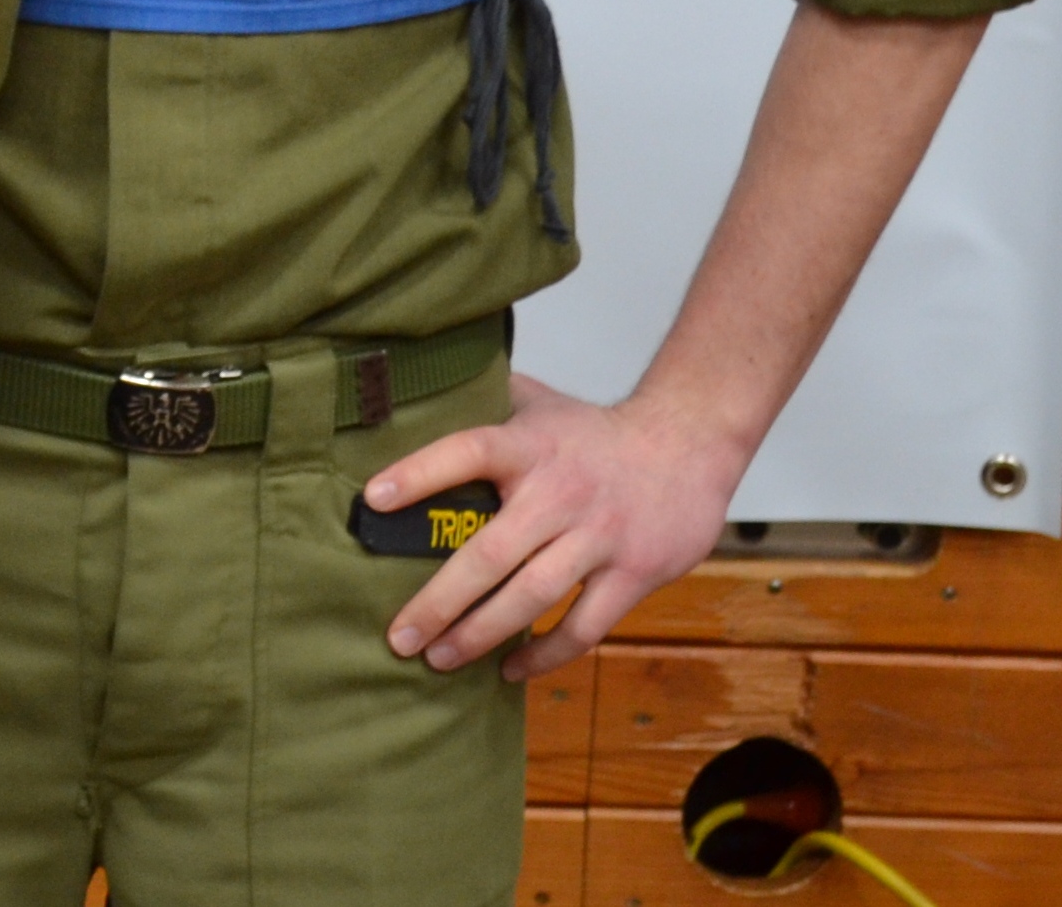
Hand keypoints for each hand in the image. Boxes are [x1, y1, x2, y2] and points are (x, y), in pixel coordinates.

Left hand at [373, 369, 746, 678]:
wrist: (689, 443)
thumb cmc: (596, 431)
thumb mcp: (538, 404)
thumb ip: (483, 401)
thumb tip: (421, 392)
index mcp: (528, 446)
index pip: (467, 451)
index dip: (419, 473)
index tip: (372, 499)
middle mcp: (559, 493)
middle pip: (490, 553)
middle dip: (440, 600)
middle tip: (399, 636)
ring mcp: (598, 536)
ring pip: (532, 597)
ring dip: (481, 634)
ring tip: (438, 658)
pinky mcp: (633, 573)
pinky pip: (583, 626)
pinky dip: (545, 654)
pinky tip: (510, 669)